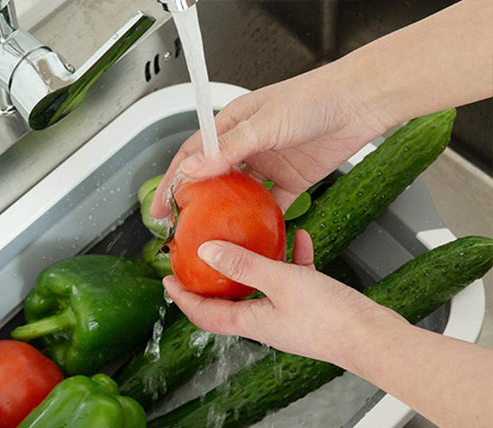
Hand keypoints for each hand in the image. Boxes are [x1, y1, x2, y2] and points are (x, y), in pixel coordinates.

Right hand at [151, 64, 386, 221]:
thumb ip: (228, 148)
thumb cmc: (314, 99)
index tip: (161, 205)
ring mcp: (269, 164)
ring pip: (240, 195)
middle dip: (195, 202)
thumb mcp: (264, 123)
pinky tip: (252, 235)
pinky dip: (262, 220)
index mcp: (233, 124)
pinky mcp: (291, 181)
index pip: (194, 154)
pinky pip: (271, 205)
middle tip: (180, 228)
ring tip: (210, 236)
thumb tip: (192, 168)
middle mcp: (248, 145)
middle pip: (213, 178)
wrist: (360, 104)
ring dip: (226, 214)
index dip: (174, 180)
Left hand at [163, 230, 405, 367]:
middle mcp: (265, 321)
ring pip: (261, 286)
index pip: (204, 314)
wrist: (373, 338)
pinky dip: (290, 260)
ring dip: (253, 264)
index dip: (182, 299)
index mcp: (251, 321)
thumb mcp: (282, 283)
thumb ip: (245, 265)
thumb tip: (207, 251)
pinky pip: (292, 280)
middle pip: (228, 301)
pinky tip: (299, 237)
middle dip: (212, 280)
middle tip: (199, 258)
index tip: (167, 280)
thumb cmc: (331, 318)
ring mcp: (287, 315)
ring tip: (247, 240)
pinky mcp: (310, 307)